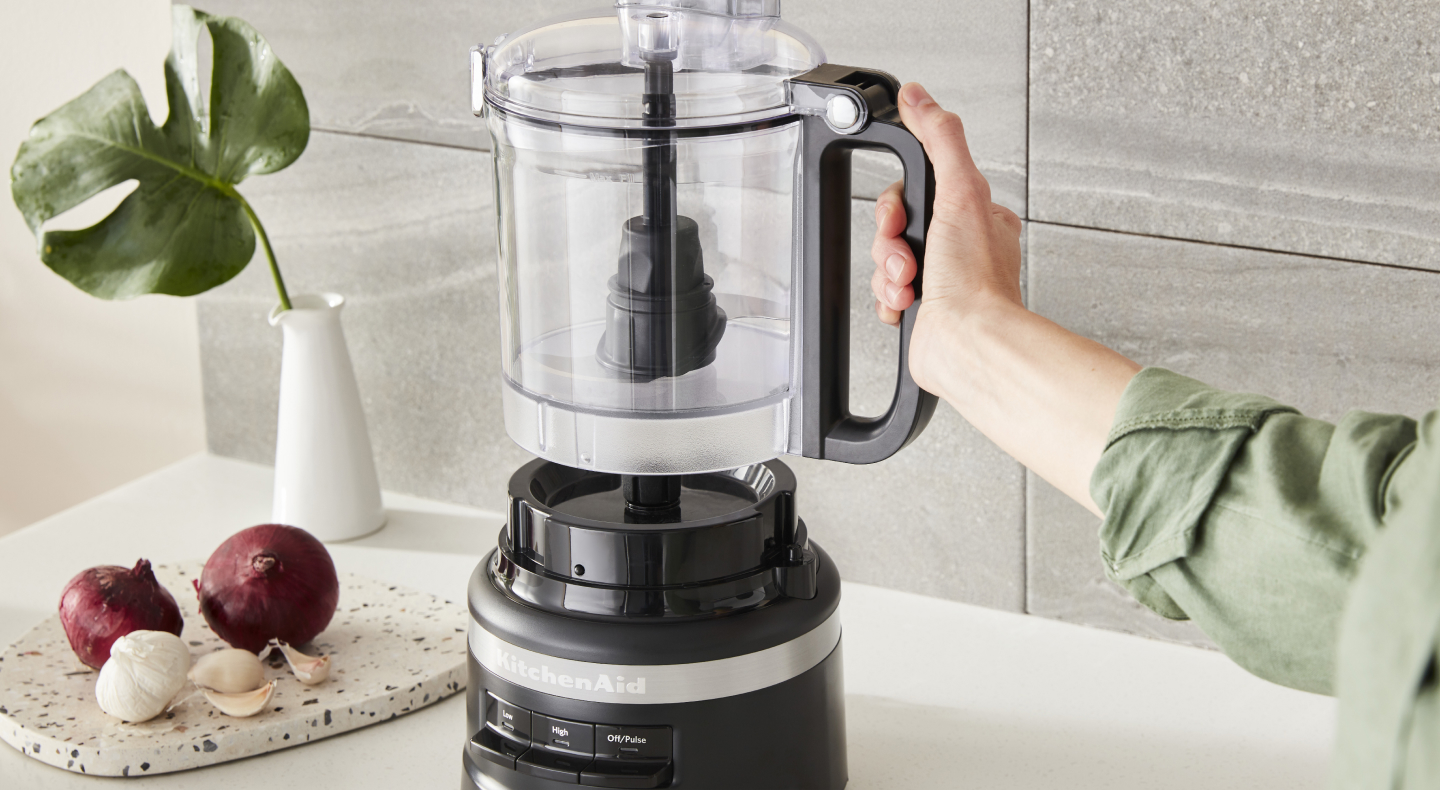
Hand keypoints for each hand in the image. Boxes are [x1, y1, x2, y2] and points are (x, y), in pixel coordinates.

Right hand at [866, 82, 1138, 516]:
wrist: (968, 343)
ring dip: (889, 274)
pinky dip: (889, 300)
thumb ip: (940, 138)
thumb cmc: (975, 282)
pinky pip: (885, 294)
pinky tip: (907, 305)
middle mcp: (959, 248)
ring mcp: (940, 280)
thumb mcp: (961, 191)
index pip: (916, 190)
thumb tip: (920, 97)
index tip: (902, 216)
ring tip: (911, 286)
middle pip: (895, 225)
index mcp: (974, 216)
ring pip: (886, 261)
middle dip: (891, 243)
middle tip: (908, 257)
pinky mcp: (922, 309)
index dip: (898, 204)